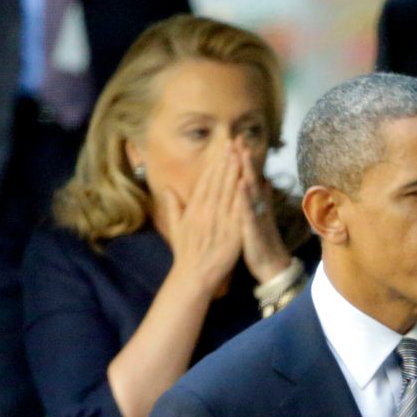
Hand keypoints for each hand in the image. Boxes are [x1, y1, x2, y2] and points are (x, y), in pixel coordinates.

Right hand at [160, 140, 243, 298]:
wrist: (194, 275)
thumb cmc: (185, 253)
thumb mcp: (175, 227)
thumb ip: (173, 206)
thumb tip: (167, 188)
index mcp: (194, 209)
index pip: (206, 181)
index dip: (214, 163)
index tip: (221, 148)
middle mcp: (206, 212)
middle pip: (218, 182)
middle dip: (226, 161)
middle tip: (233, 141)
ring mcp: (219, 223)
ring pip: (228, 193)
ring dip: (235, 173)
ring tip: (240, 154)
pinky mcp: (231, 235)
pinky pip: (238, 213)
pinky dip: (243, 198)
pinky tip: (248, 184)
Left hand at [238, 145, 290, 284]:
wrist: (272, 269)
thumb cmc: (260, 245)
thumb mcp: (257, 219)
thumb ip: (258, 201)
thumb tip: (261, 183)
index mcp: (255, 205)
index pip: (248, 177)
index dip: (242, 159)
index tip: (236, 139)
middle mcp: (258, 207)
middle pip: (251, 177)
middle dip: (245, 157)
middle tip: (239, 136)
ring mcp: (257, 217)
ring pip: (252, 190)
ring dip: (247, 171)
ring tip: (242, 152)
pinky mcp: (253, 230)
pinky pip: (249, 211)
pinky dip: (245, 197)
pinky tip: (241, 184)